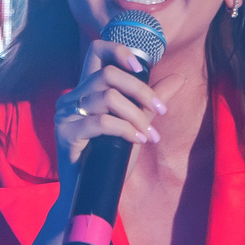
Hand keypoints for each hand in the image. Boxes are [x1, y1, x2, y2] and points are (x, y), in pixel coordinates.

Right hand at [52, 39, 175, 182]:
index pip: (96, 52)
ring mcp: (65, 114)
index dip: (118, 50)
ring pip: (107, 98)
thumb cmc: (111, 160)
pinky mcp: (66, 133)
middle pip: (108, 74)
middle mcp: (72, 97)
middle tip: (160, 109)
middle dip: (140, 90)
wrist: (93, 193)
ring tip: (149, 134)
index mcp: (86, 90)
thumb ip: (152, 100)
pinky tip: (138, 141)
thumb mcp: (137, 124)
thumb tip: (178, 77)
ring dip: (136, 116)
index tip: (141, 67)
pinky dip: (126, 130)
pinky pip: (102, 123)